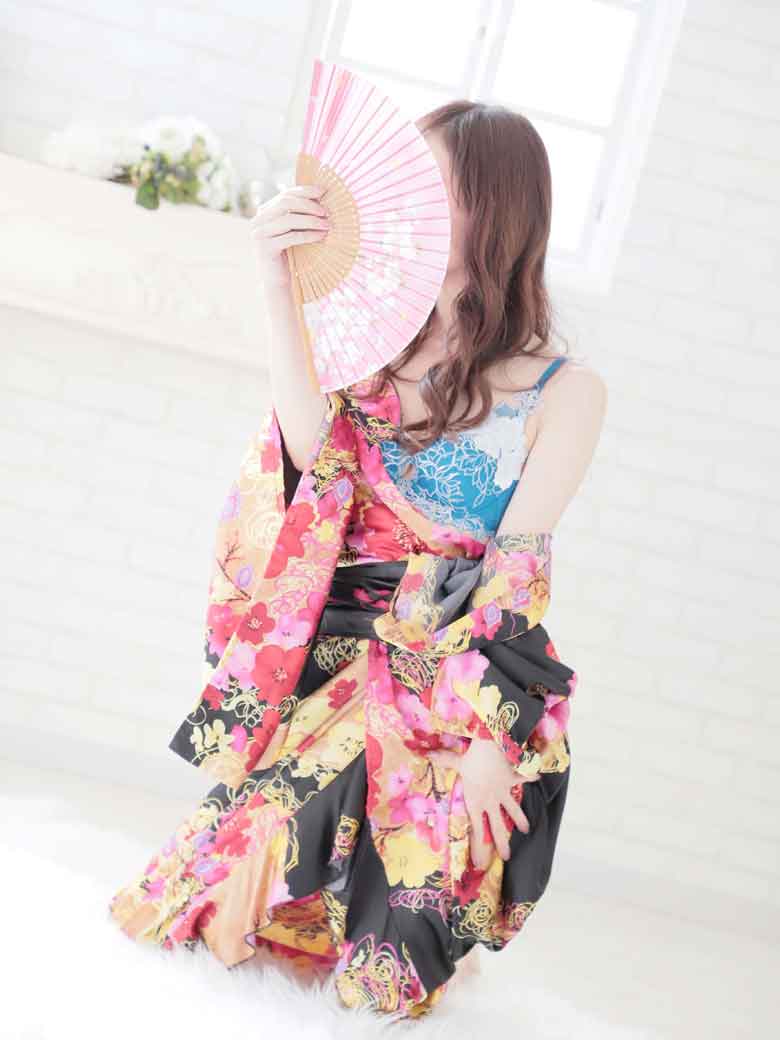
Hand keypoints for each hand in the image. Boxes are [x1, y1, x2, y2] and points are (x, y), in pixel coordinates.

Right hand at [249, 183, 329, 289]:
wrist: (277, 280)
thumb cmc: (288, 253)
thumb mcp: (292, 230)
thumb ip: (298, 214)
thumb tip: (320, 196)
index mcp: (264, 212)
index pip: (285, 194)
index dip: (304, 191)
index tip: (323, 192)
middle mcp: (259, 220)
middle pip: (286, 203)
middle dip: (308, 205)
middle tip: (326, 212)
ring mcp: (260, 234)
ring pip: (289, 220)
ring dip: (311, 221)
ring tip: (327, 225)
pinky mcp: (266, 248)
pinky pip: (292, 237)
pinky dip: (309, 235)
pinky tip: (321, 236)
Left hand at [429, 737, 538, 869]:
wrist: (492, 747)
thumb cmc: (472, 757)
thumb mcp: (456, 761)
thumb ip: (444, 761)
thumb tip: (428, 755)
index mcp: (475, 801)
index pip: (476, 828)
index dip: (478, 845)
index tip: (480, 861)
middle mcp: (490, 800)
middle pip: (497, 826)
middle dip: (502, 843)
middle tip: (507, 857)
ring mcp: (504, 791)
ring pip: (513, 810)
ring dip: (519, 819)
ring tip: (526, 830)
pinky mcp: (513, 780)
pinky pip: (523, 779)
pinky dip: (531, 778)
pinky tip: (538, 779)